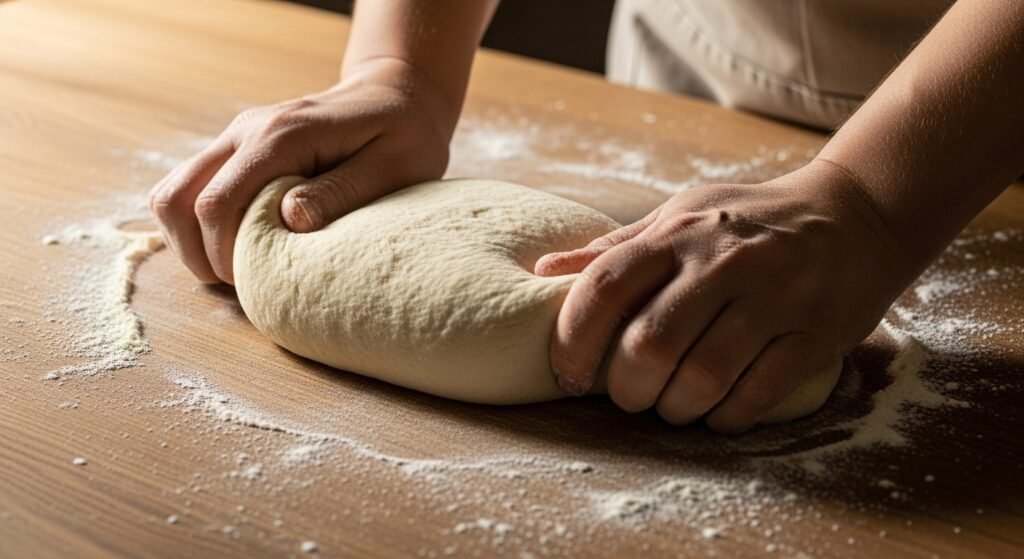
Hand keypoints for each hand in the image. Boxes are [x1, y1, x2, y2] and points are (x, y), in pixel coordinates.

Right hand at [150, 58, 454, 283]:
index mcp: (281, 136)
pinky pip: (193, 187)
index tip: (257, 284)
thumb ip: (341, 191)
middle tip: (241, 285)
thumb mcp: (393, 168)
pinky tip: (237, 245)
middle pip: (177, 198)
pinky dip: (199, 223)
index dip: (223, 254)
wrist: (397, 93)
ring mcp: (237, 136)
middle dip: (197, 253)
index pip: (217, 203)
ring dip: (190, 239)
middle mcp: (247, 130)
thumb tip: (289, 219)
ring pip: (174, 192)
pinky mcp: (239, 147)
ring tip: (234, 269)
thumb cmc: (405, 135)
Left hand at [536, 160, 909, 431]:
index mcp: (678, 232)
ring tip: (672, 406)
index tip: (567, 371)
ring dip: (674, 409)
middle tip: (629, 395)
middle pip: (648, 345)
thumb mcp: (680, 215)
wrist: (858, 212)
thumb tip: (543, 273)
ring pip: (702, 378)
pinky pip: (756, 395)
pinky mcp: (814, 333)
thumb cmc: (749, 220)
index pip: (604, 287)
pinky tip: (719, 410)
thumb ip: (615, 249)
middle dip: (626, 389)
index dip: (572, 339)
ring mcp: (772, 298)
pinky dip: (726, 416)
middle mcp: (722, 261)